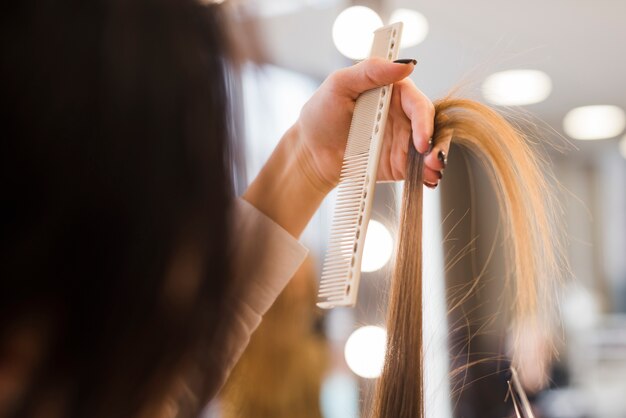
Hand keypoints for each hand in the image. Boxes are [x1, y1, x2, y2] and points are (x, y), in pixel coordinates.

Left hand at [244, 58, 452, 236]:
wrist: (310, 152)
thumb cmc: (321, 113)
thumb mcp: (339, 84)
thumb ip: (371, 71)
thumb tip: (406, 64)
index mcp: (393, 92)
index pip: (417, 103)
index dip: (424, 121)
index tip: (421, 139)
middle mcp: (402, 116)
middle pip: (429, 128)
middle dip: (435, 144)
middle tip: (434, 160)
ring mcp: (401, 141)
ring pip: (427, 150)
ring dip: (434, 162)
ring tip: (432, 174)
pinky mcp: (398, 164)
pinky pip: (417, 170)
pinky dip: (425, 176)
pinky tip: (427, 182)